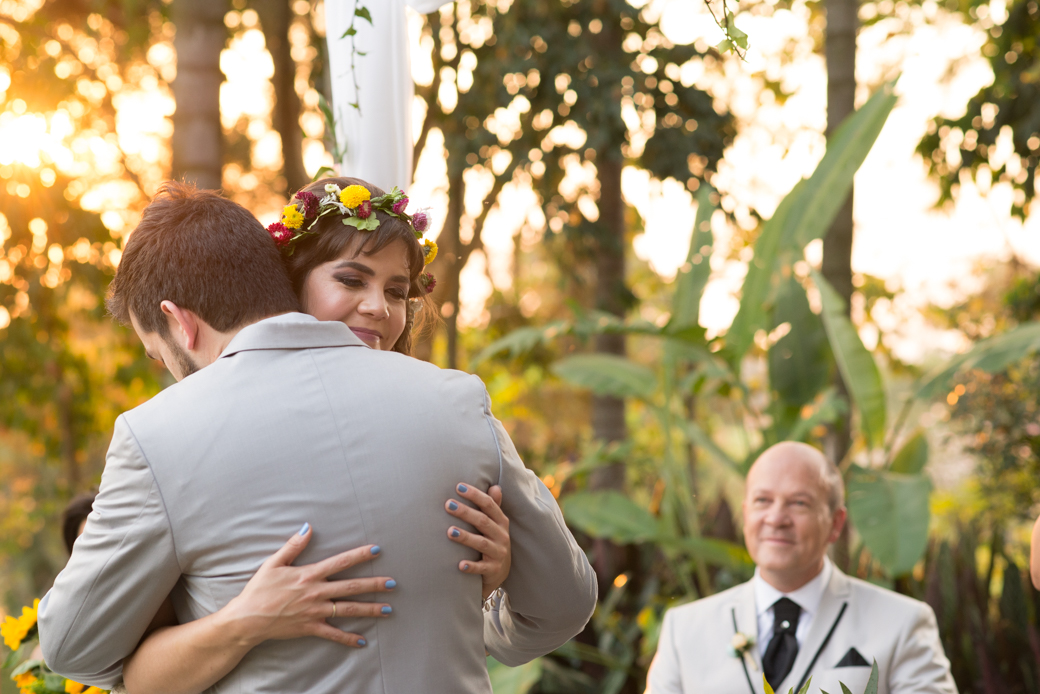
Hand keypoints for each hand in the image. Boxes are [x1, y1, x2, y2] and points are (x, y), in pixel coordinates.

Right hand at [223, 524, 394, 648]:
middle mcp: (315, 593)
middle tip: (392, 583)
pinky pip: (333, 634)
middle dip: (373, 584)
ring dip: (369, 609)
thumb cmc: (258, 590)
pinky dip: (347, 638)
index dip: (360, 555)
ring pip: (348, 610)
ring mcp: (315, 612)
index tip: (377, 550)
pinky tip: (362, 641)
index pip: (340, 562)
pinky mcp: (310, 628)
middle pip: (350, 587)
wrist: (247, 619)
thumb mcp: (273, 563)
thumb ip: (292, 545)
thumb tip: (307, 527)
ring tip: (388, 609)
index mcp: (308, 575)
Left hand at [445, 483, 510, 600]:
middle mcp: (502, 536)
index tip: (458, 487)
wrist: (500, 573)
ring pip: (481, 543)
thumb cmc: (493, 542)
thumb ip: (494, 506)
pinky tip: (460, 564)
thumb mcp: (496, 524)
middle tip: (448, 504)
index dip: (475, 495)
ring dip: (465, 537)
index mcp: (501, 522)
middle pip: (483, 521)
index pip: (489, 505)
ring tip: (449, 531)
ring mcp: (498, 553)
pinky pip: (481, 568)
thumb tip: (495, 486)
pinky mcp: (493, 570)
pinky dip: (471, 566)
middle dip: (466, 512)